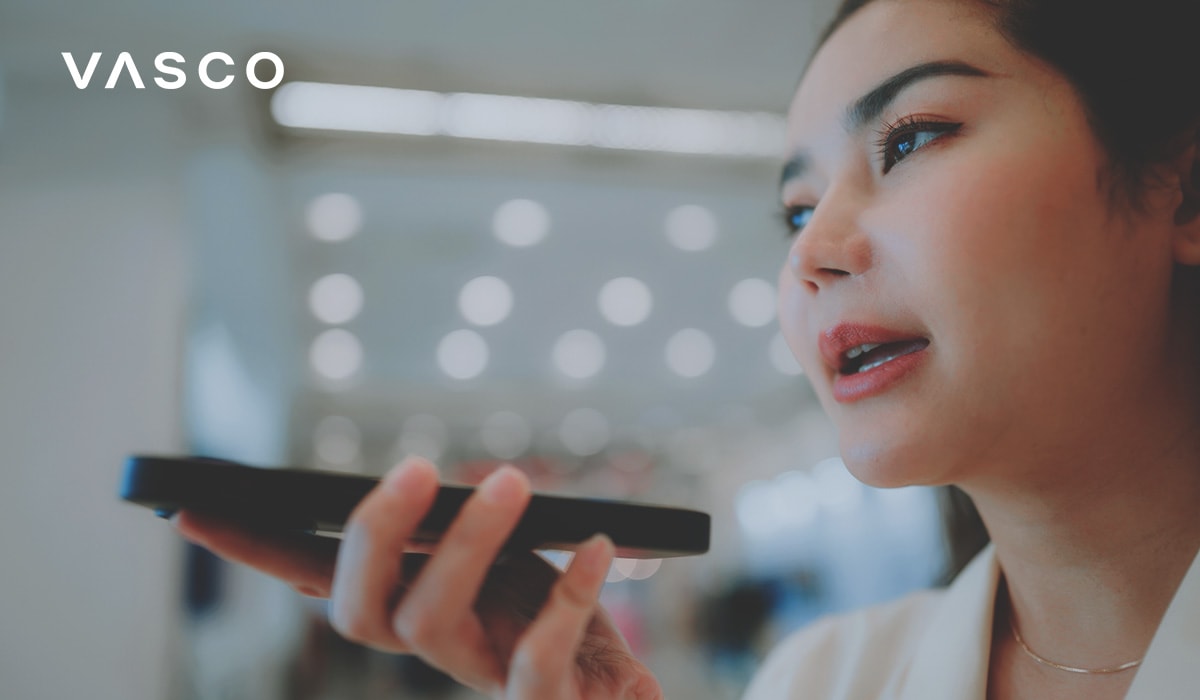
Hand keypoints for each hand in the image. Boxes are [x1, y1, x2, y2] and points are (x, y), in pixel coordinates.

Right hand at [172, 457, 663, 699]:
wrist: (617, 688)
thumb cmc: (550, 609)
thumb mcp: (504, 553)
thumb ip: (452, 528)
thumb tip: (410, 482)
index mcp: (408, 605)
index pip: (314, 578)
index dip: (251, 552)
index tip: (189, 509)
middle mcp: (429, 646)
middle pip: (359, 613)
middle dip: (375, 535)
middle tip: (417, 466)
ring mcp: (479, 676)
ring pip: (434, 625)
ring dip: (468, 544)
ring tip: (512, 480)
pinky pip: (541, 658)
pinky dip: (571, 594)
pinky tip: (596, 546)